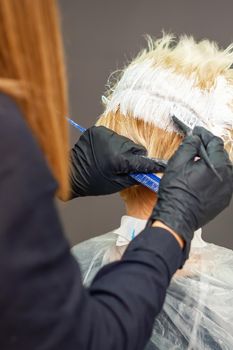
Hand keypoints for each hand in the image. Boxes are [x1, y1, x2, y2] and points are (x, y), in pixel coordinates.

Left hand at [70, 126, 165, 196]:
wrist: (73, 173)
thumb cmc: (94, 182)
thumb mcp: (118, 184)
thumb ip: (135, 176)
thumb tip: (149, 172)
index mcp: (118, 159)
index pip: (141, 160)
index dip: (152, 164)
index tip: (162, 165)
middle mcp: (112, 144)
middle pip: (134, 148)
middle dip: (134, 157)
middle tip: (126, 165)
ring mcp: (104, 135)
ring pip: (125, 141)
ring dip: (123, 149)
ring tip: (113, 159)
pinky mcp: (97, 130)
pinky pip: (114, 136)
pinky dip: (113, 143)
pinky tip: (106, 151)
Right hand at [149, 126, 232, 245]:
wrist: (176, 217)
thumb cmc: (176, 192)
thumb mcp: (178, 162)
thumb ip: (189, 145)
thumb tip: (195, 138)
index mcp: (218, 166)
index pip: (215, 142)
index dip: (205, 135)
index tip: (198, 133)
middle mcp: (228, 178)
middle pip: (221, 156)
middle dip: (208, 149)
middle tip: (195, 147)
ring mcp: (227, 191)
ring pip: (222, 170)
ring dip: (211, 164)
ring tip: (197, 163)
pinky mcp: (223, 200)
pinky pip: (221, 183)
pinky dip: (213, 178)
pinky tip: (200, 179)